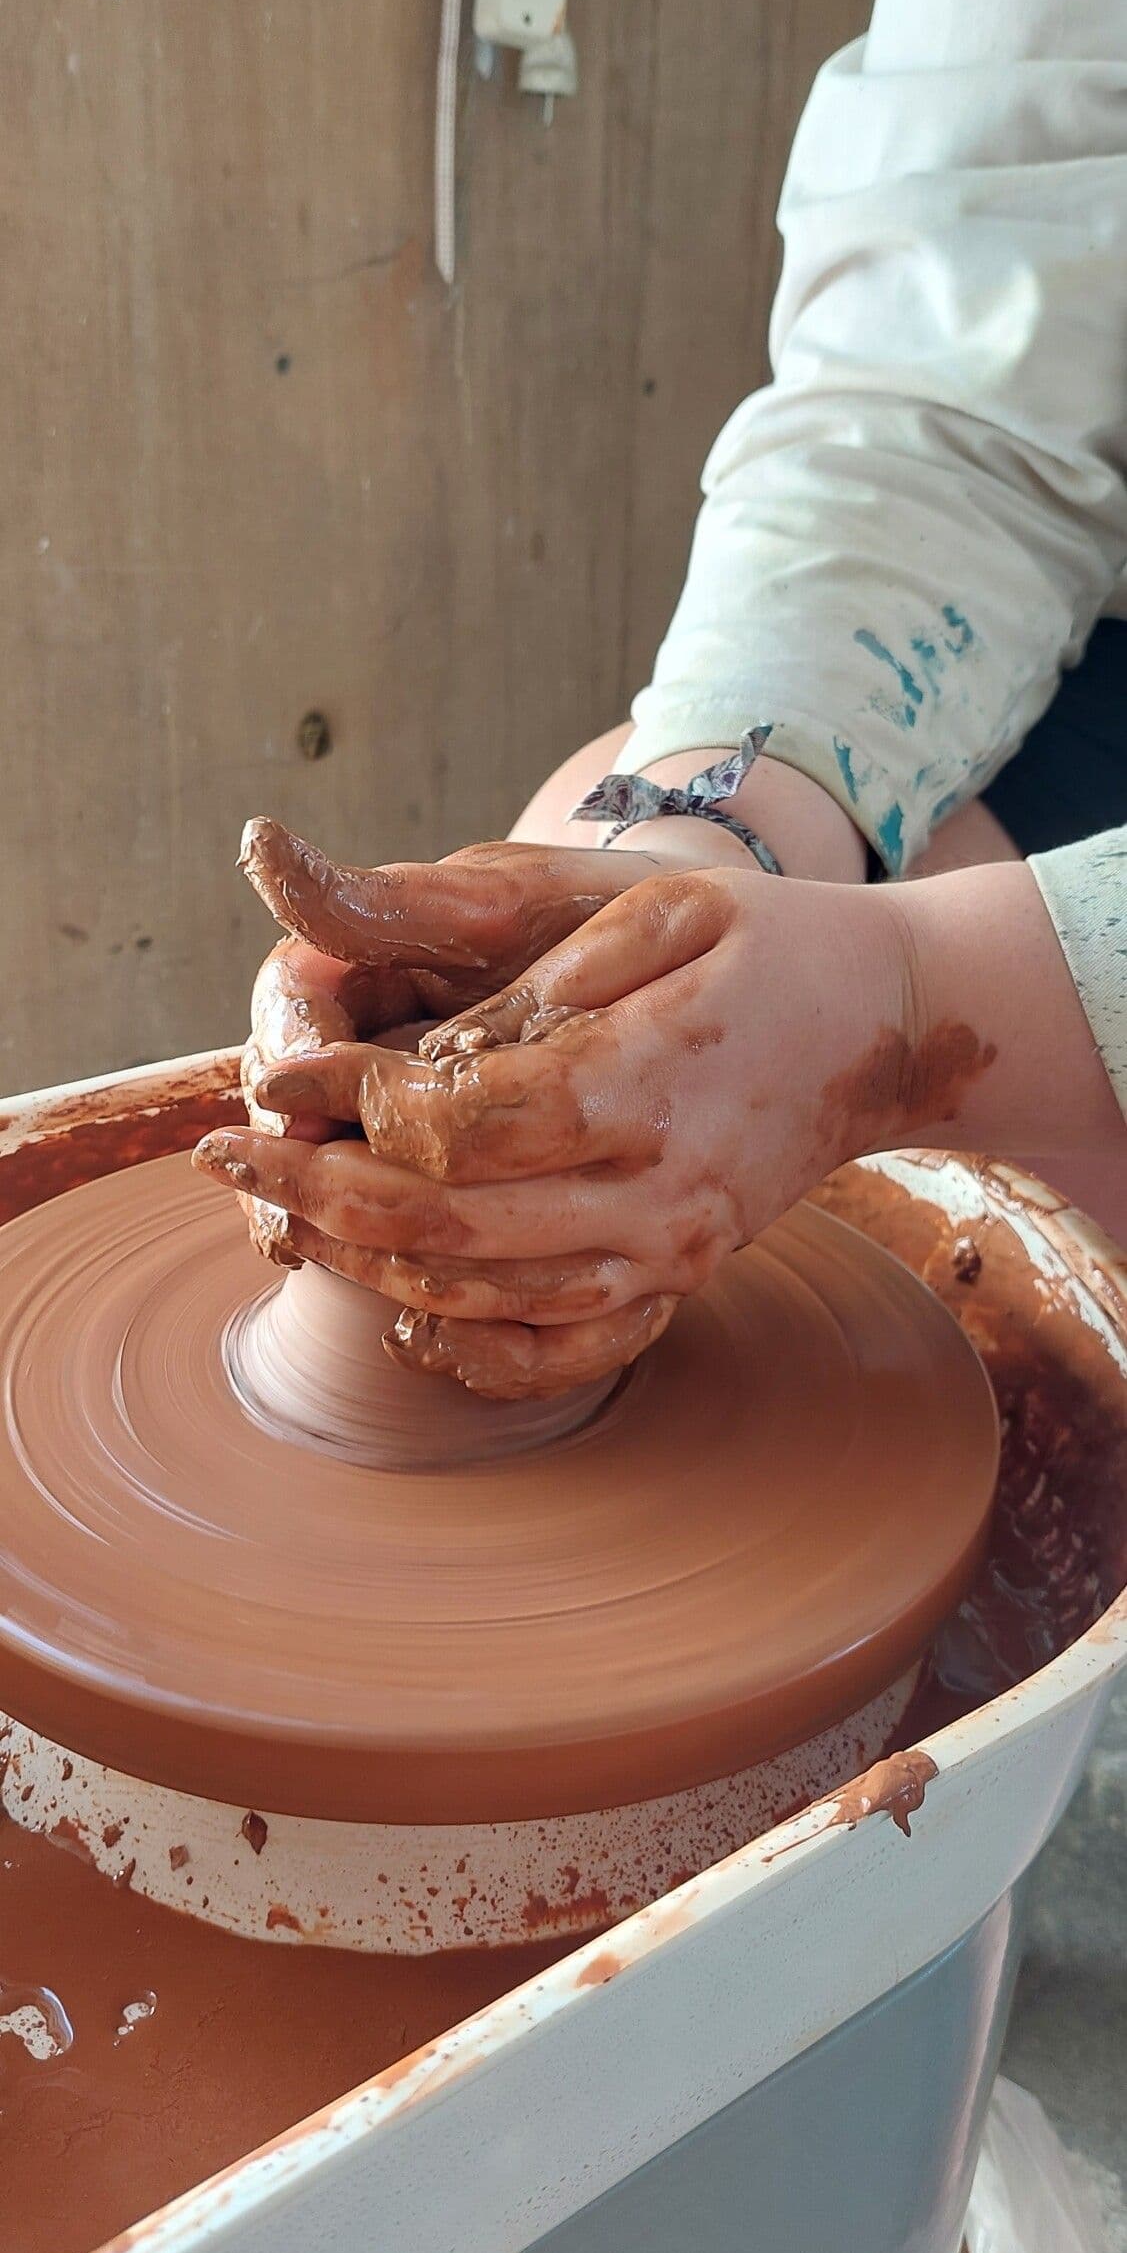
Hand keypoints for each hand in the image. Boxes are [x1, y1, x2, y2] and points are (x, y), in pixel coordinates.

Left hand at [199, 863, 918, 1394]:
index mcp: (648, 1079)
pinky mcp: (677, 1285)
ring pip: (486, 1295)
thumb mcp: (657, 902)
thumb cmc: (763, 941)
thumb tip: (423, 1044)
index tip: (282, 1072)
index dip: (353, 1105)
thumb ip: (537, 972)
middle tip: (225, 1154)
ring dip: (364, 1263)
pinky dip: (464, 1345)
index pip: (465, 1125)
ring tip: (277, 1213)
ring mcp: (672, 1255)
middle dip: (317, 1191)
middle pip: (452, 1226)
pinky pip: (556, 1350)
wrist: (891, 1028)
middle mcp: (660, 1191)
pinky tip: (393, 1310)